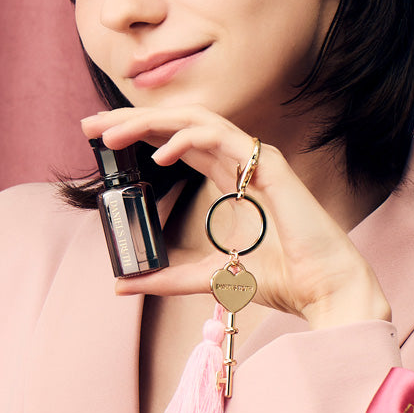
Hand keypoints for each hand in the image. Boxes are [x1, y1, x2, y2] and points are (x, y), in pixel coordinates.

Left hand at [82, 106, 390, 328]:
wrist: (323, 292)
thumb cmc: (282, 282)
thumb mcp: (209, 277)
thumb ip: (167, 278)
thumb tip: (121, 284)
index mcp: (230, 180)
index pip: (176, 144)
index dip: (139, 136)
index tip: (98, 141)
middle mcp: (241, 163)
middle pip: (179, 125)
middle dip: (132, 121)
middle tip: (90, 125)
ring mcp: (256, 160)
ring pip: (196, 121)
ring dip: (150, 122)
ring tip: (111, 135)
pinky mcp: (270, 166)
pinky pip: (222, 138)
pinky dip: (187, 141)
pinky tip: (159, 156)